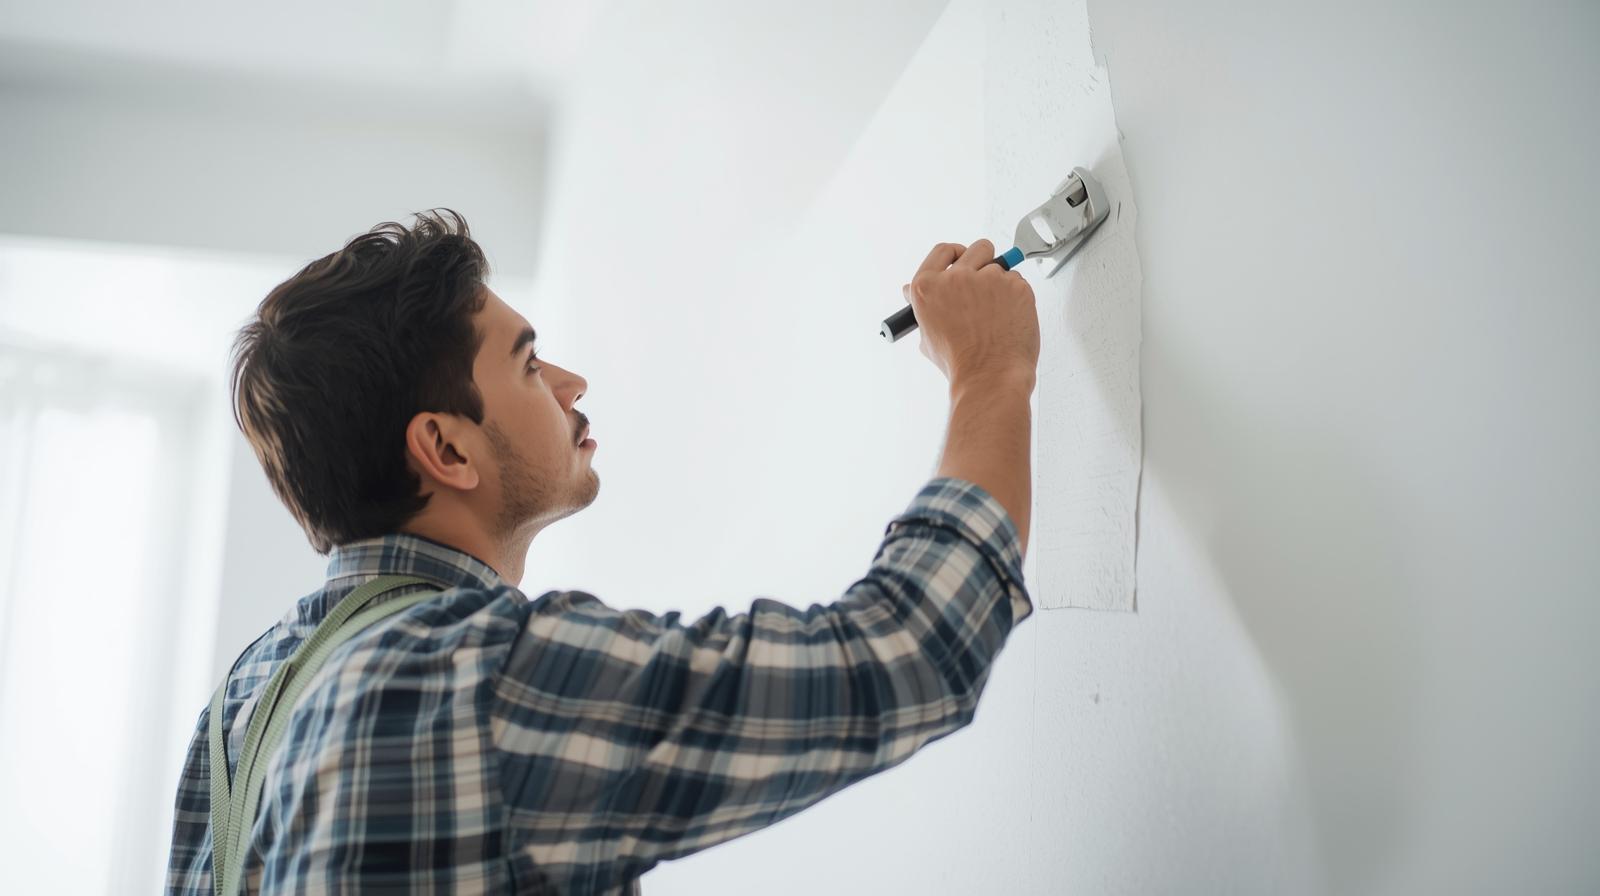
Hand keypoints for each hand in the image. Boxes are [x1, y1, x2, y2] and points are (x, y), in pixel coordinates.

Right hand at [903, 239, 1038, 389]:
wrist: (989, 377)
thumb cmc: (960, 363)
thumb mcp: (927, 336)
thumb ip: (923, 308)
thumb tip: (910, 291)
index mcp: (927, 287)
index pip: (942, 251)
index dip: (954, 255)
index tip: (961, 261)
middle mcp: (955, 277)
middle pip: (977, 248)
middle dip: (983, 262)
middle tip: (986, 284)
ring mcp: (988, 278)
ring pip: (1001, 267)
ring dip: (1000, 285)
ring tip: (997, 315)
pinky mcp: (1015, 285)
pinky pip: (1018, 282)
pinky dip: (1016, 297)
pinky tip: (1009, 319)